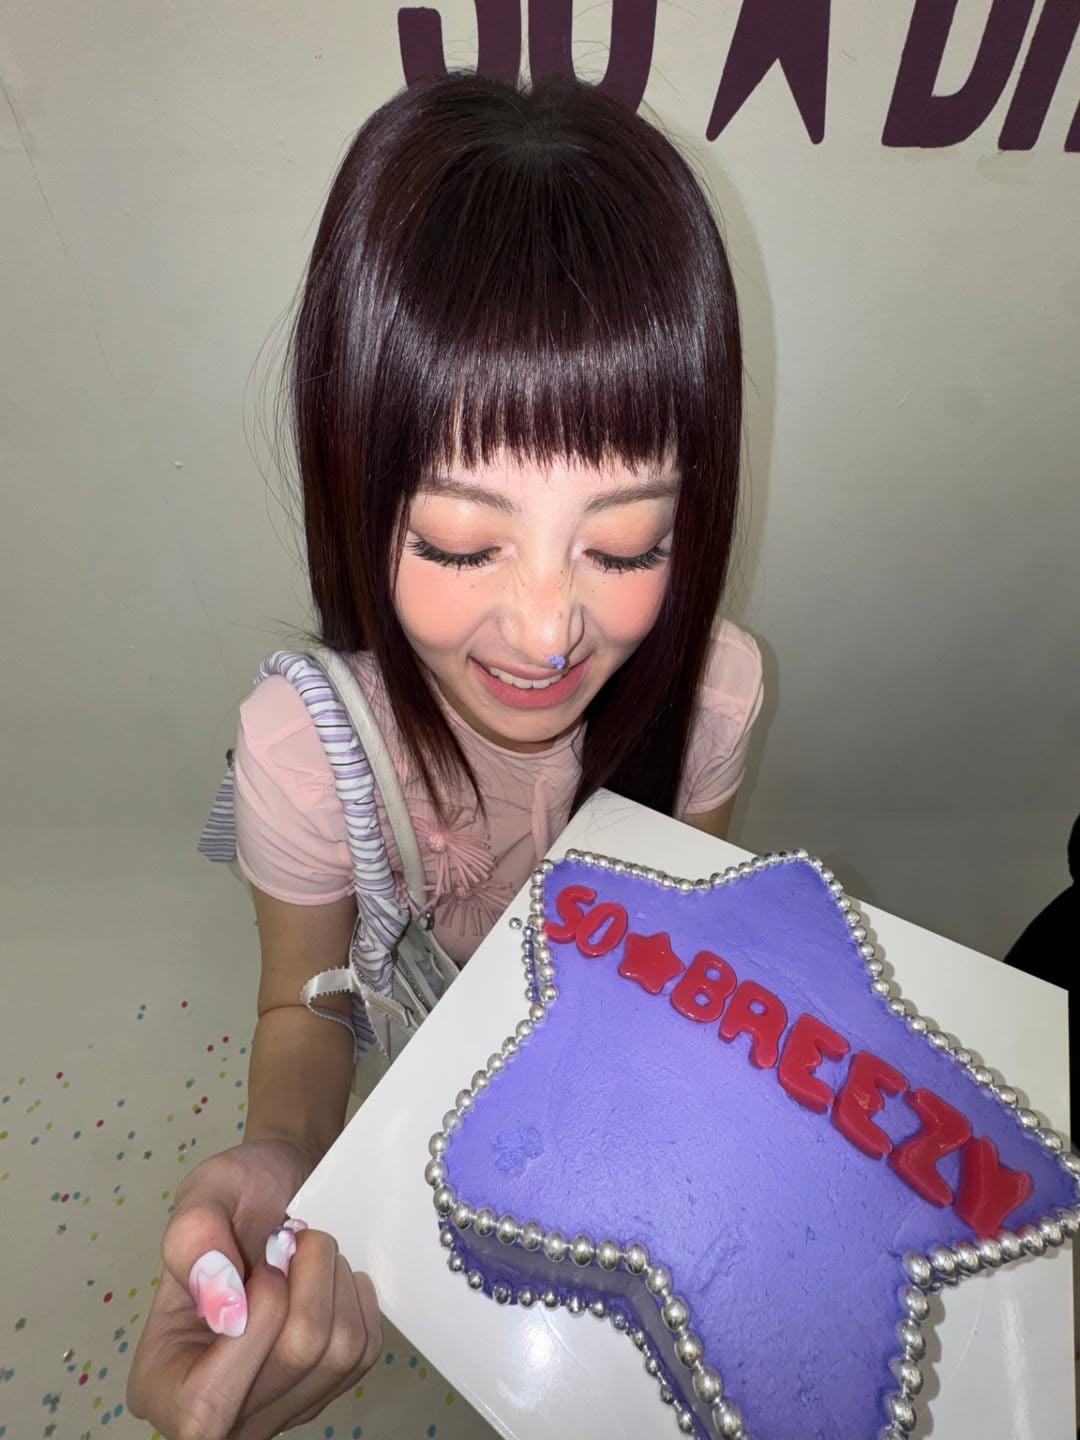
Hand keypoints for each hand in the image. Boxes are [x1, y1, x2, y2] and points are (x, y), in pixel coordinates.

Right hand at [127, 1138, 381, 1439]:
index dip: (257, 1318)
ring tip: (308, 1253)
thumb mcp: (203, 1193)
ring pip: (338, 1354)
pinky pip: (364, 1351)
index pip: (209, 1398)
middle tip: (289, 1239)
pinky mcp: (324, 1387)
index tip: (266, 1258)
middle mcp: (215, 1410)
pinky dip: (356, 1299)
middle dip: (306, 1277)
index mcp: (161, 1380)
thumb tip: (225, 1308)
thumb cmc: (235, 1196)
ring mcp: (275, 1406)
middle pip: (296, 1358)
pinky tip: (328, 1278)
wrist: (277, 1195)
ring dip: (334, 1281)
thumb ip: (195, 1240)